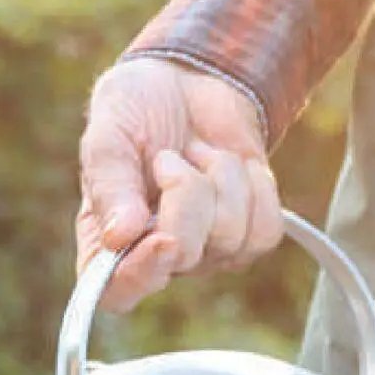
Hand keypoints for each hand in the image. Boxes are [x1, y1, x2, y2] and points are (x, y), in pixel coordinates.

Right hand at [77, 56, 282, 311]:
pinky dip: (255, 186)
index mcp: (108, 243)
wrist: (190, 81)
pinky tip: (231, 166)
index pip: (117, 294)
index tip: (163, 239)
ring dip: (220, 178)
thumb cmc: (136, 109)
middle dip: (186, 194)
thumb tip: (121, 236)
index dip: (140, 277)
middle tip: (169, 157)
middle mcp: (157, 258)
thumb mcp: (108, 133)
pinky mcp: (248, 238)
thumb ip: (108, 183)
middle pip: (183, 257)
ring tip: (198, 154)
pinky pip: (265, 231)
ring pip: (231, 239)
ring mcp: (206, 253)